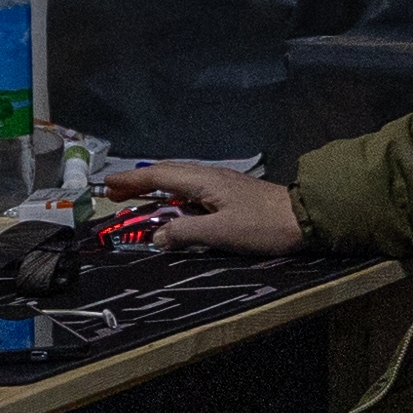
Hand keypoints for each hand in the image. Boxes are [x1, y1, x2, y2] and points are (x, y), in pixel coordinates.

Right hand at [104, 163, 304, 256]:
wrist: (305, 219)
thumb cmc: (263, 225)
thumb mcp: (221, 233)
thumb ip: (186, 234)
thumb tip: (157, 237)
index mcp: (203, 181)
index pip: (158, 176)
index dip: (131, 181)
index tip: (107, 185)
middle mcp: (209, 176)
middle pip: (166, 175)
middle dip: (138, 182)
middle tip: (114, 193)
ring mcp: (221, 184)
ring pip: (179, 181)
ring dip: (155, 189)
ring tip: (136, 199)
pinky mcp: (231, 194)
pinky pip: (192, 191)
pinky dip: (173, 196)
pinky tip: (173, 207)